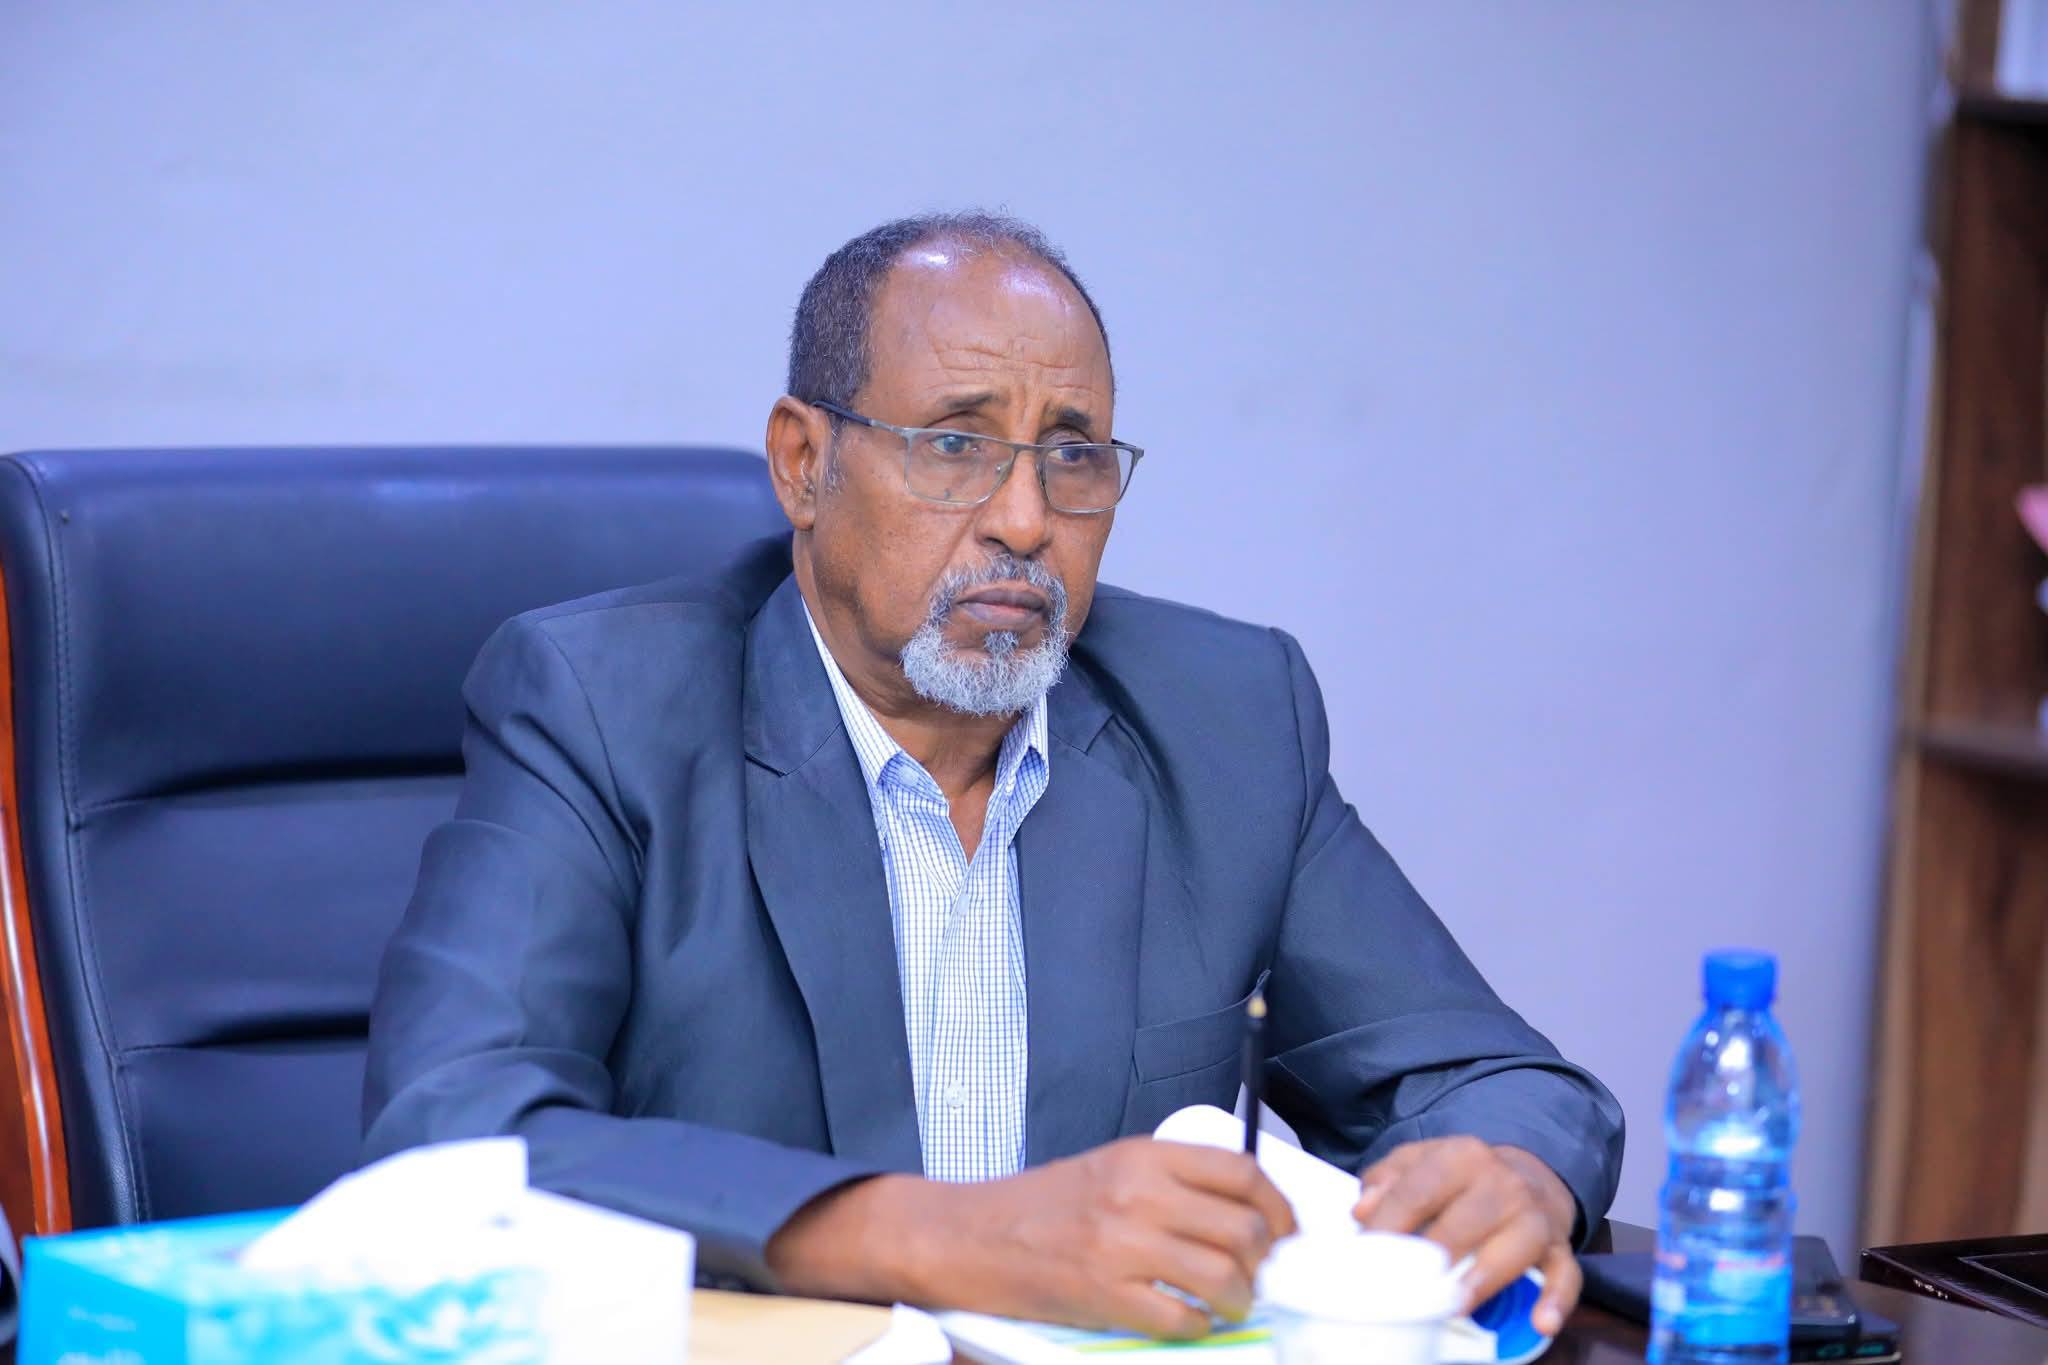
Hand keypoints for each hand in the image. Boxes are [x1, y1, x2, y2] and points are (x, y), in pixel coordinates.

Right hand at [767, 1137, 1297, 1337]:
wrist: (970, 1237)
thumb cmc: (1041, 1204)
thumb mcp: (1110, 1165)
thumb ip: (1169, 1179)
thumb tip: (1240, 1209)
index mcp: (1144, 1156)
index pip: (1241, 1172)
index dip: (1279, 1205)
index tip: (1285, 1228)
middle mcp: (1139, 1195)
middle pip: (1244, 1228)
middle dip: (1264, 1259)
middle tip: (1256, 1273)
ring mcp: (1123, 1247)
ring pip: (1224, 1276)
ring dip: (1240, 1298)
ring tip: (1230, 1303)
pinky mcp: (1106, 1297)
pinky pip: (1183, 1320)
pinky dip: (1199, 1327)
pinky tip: (1191, 1322)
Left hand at [1351, 1137, 1579, 1334]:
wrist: (1528, 1174)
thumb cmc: (1460, 1179)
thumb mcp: (1420, 1163)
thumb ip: (1386, 1180)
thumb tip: (1362, 1209)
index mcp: (1461, 1156)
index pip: (1417, 1191)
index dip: (1387, 1225)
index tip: (1365, 1255)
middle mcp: (1502, 1181)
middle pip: (1465, 1218)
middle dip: (1433, 1253)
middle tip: (1403, 1286)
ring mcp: (1534, 1215)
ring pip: (1518, 1243)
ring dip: (1486, 1275)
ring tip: (1457, 1304)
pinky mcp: (1560, 1247)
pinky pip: (1567, 1274)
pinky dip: (1557, 1300)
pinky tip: (1541, 1322)